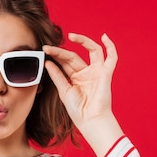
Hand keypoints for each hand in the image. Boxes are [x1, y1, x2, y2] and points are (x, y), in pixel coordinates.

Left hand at [43, 33, 123, 156]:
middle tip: (48, 48)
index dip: (56, 55)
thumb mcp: (64, 91)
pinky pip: (111, 58)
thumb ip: (57, 76)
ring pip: (92, 51)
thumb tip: (48, 62)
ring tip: (71, 36)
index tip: (44, 50)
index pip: (66, 62)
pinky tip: (104, 37)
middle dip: (61, 51)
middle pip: (74, 56)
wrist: (90, 120)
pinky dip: (111, 47)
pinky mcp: (106, 74)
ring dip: (83, 41)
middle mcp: (87, 73)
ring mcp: (97, 72)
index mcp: (77, 78)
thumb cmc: (78, 110)